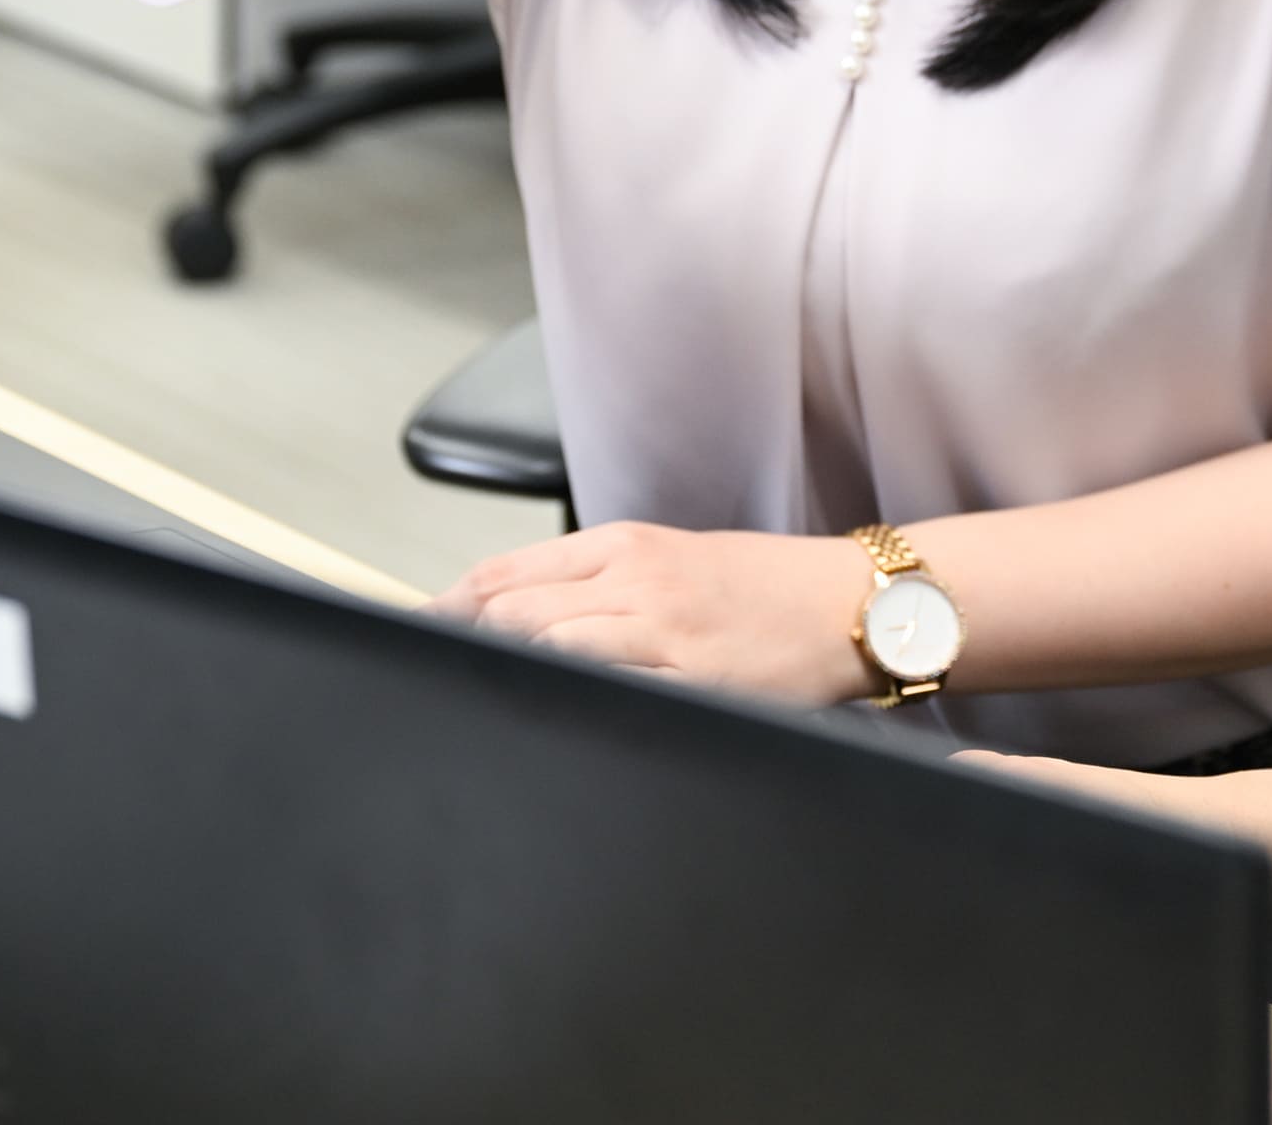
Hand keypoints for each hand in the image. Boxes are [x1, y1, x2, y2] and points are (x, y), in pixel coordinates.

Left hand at [438, 523, 874, 705]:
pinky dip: (574, 707)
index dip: (445, 611)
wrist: (856, 601)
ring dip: (511, 678)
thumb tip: (516, 619)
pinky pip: (613, 693)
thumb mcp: (676, 561)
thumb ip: (600, 584)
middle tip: (432, 688)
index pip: (504, 573)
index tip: (414, 641)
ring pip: (551, 648)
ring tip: (483, 711)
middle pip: (511, 612)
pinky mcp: (696, 680)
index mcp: (625, 546)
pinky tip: (556, 725)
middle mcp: (636, 581)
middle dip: (463, 650)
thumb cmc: (766, 587)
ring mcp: (664, 632)